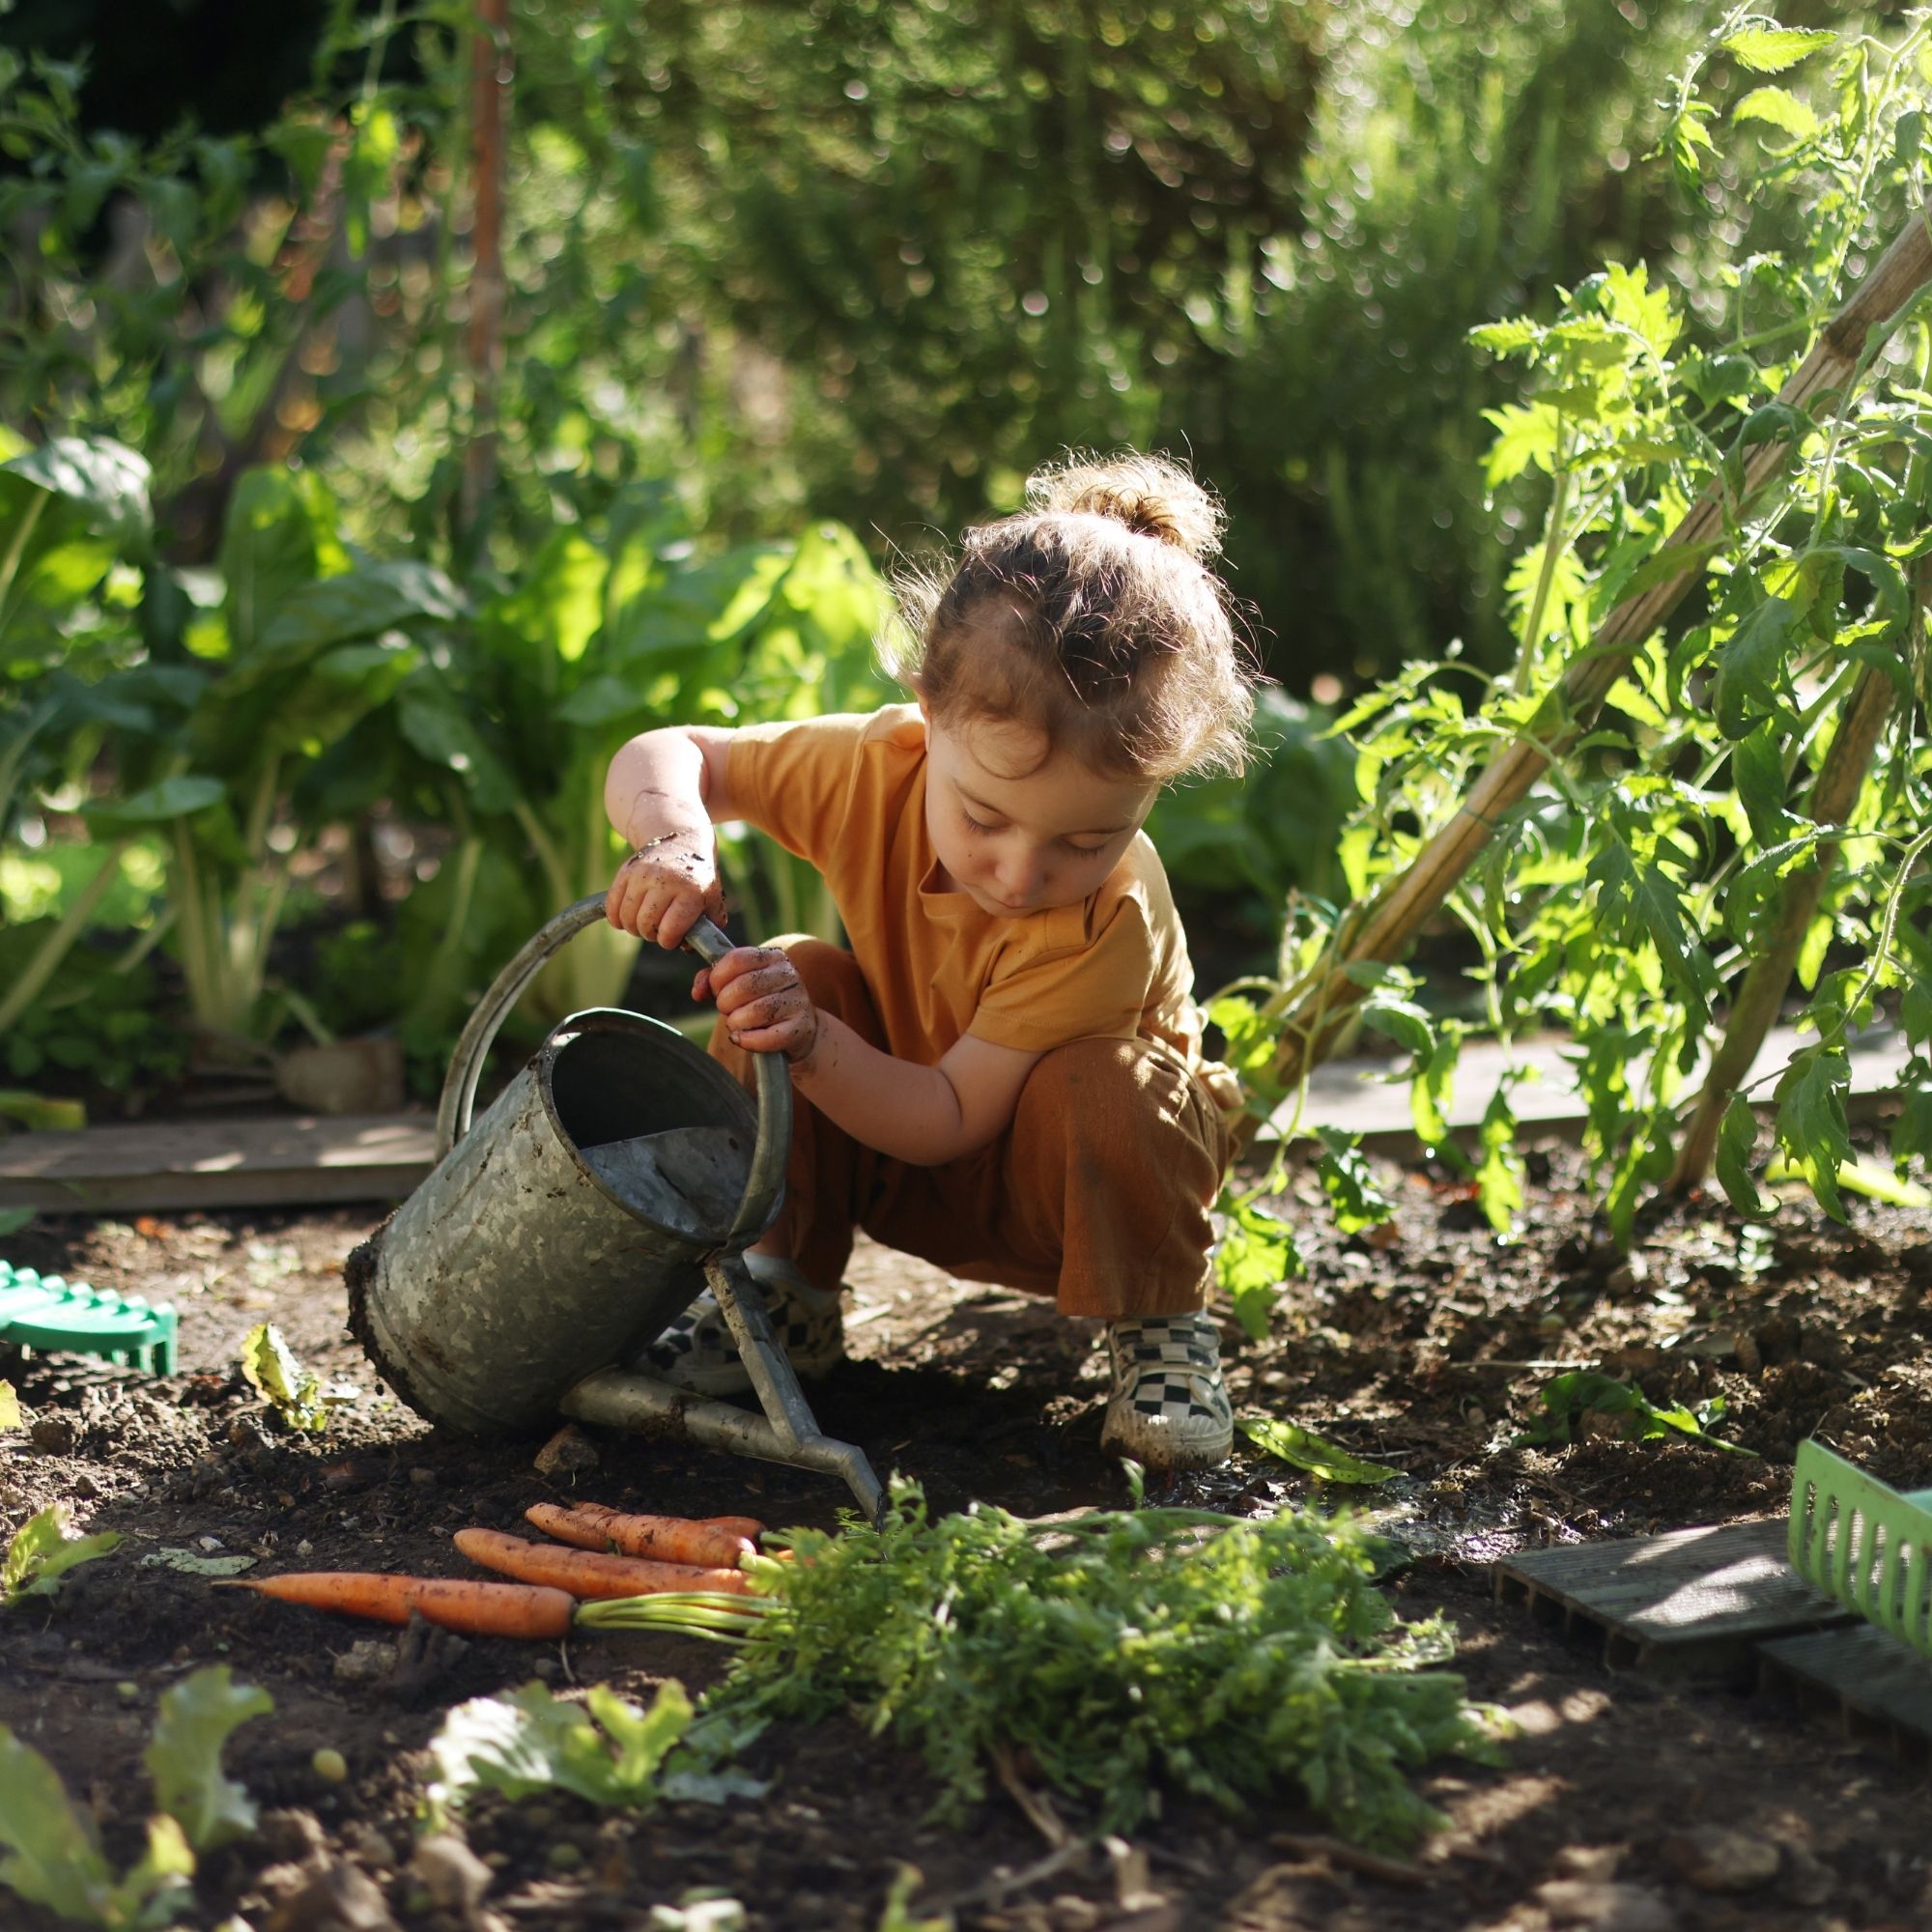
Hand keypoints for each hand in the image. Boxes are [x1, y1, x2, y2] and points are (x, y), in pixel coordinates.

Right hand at [604, 828, 724, 947]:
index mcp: (691, 891)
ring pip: (627, 917)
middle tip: (657, 929)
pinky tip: (626, 918)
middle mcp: (665, 881)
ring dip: (634, 927)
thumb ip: (707, 926)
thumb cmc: (697, 878)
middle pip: (646, 924)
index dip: (668, 941)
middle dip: (651, 934)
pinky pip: (611, 905)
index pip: (670, 929)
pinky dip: (616, 918)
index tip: (671, 938)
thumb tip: (687, 947)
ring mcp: (643, 875)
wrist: (682, 841)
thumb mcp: (712, 898)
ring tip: (645, 922)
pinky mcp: (626, 871)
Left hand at [695, 946, 819, 1063]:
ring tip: (736, 1024)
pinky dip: (749, 1040)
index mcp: (772, 957)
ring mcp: (797, 1001)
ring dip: (736, 1022)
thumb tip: (697, 992)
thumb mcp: (737, 985)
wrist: (796, 1028)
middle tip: (726, 1010)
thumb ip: (712, 981)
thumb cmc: (759, 1002)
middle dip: (725, 1003)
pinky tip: (742, 1038)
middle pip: (744, 986)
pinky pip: (769, 1037)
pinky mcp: (800, 1027)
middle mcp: (788, 974)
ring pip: (756, 1012)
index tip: (716, 990)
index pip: (737, 959)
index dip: (718, 978)